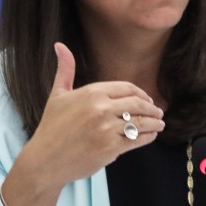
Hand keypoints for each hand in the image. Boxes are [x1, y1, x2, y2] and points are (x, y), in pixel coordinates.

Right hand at [25, 42, 165, 183]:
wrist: (45, 160)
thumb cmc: (51, 127)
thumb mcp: (57, 95)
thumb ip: (65, 69)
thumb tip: (60, 45)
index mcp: (92, 92)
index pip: (128, 88)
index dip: (142, 94)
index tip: (148, 100)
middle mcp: (101, 108)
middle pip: (138, 104)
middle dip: (152, 109)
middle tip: (158, 113)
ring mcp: (107, 129)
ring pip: (140, 122)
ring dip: (154, 123)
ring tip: (160, 125)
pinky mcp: (111, 148)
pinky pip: (137, 140)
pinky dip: (148, 137)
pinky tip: (151, 136)